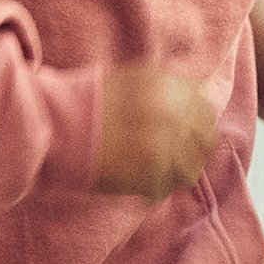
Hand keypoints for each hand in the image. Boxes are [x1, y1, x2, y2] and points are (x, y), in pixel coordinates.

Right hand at [87, 62, 231, 200]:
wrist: (56, 126)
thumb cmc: (90, 100)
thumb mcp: (135, 78)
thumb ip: (172, 87)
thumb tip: (205, 94)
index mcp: (169, 88)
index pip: (206, 109)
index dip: (196, 121)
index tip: (183, 128)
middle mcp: (172, 115)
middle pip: (206, 137)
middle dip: (194, 144)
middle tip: (172, 150)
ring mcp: (164, 148)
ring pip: (194, 165)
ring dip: (181, 166)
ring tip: (160, 167)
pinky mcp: (151, 176)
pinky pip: (172, 185)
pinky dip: (164, 184)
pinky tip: (148, 179)